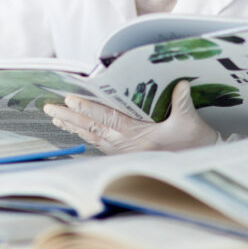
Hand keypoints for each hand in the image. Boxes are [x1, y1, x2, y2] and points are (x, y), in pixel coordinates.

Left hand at [43, 80, 220, 153]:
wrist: (198, 164)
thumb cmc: (195, 142)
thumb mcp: (190, 121)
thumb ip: (182, 102)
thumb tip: (180, 84)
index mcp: (137, 134)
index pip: (106, 118)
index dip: (87, 108)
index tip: (69, 100)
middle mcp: (125, 144)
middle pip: (91, 127)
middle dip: (69, 117)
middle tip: (48, 108)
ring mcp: (124, 151)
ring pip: (92, 136)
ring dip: (73, 126)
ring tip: (56, 118)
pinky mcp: (125, 154)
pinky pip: (99, 143)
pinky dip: (85, 135)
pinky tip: (77, 130)